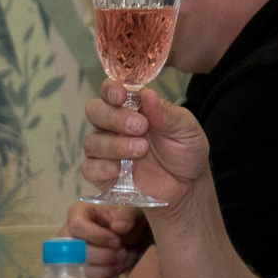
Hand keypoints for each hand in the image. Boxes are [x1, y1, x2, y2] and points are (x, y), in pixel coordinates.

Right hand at [64, 202, 149, 277]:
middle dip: (104, 256)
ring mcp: (69, 256)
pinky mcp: (77, 273)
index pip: (77, 226)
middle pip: (76, 251)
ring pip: (80, 270)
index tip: (118, 241)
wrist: (129, 240)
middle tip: (122, 254)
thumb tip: (119, 228)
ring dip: (105, 270)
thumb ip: (126, 217)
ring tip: (120, 263)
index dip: (98, 236)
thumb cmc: (126, 222)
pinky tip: (114, 273)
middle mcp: (67, 235)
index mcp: (78, 213)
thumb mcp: (130, 213)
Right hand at [80, 83, 210, 208]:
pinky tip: (120, 169)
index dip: (110, 90)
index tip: (121, 95)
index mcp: (131, 108)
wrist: (187, 187)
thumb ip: (165, 113)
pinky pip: (89, 168)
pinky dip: (102, 167)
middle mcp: (113, 126)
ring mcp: (106, 150)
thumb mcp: (185, 129)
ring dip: (114, 144)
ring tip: (141, 150)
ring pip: (92, 141)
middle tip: (140, 126)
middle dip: (114, 117)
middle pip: (94, 111)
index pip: (110, 91)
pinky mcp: (102, 175)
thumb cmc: (185, 152)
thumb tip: (147, 93)